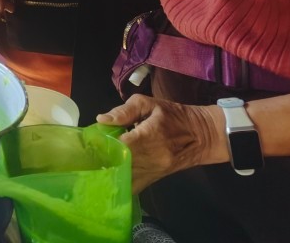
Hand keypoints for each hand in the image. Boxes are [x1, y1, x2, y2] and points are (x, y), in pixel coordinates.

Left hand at [97, 95, 227, 191]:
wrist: (203, 136)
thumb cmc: (173, 116)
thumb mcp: (150, 103)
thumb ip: (125, 110)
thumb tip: (102, 119)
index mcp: (149, 136)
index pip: (121, 146)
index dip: (103, 145)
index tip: (88, 142)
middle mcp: (152, 158)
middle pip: (121, 164)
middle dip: (102, 161)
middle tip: (87, 155)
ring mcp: (155, 171)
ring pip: (126, 178)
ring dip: (109, 173)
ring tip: (94, 165)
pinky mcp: (156, 178)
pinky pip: (135, 185)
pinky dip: (121, 182)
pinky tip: (109, 176)